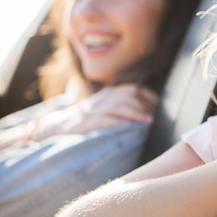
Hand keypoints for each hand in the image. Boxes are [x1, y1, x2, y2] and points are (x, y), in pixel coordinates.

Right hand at [30, 84, 157, 139]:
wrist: (58, 126)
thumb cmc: (86, 118)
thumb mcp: (103, 107)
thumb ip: (120, 104)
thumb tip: (145, 109)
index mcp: (107, 94)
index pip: (131, 89)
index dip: (146, 95)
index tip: (158, 104)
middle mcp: (101, 99)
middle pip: (127, 97)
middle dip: (143, 106)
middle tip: (155, 116)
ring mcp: (93, 110)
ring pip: (117, 107)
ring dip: (135, 113)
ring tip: (147, 121)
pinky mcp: (86, 123)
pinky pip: (103, 121)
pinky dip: (116, 123)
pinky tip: (127, 127)